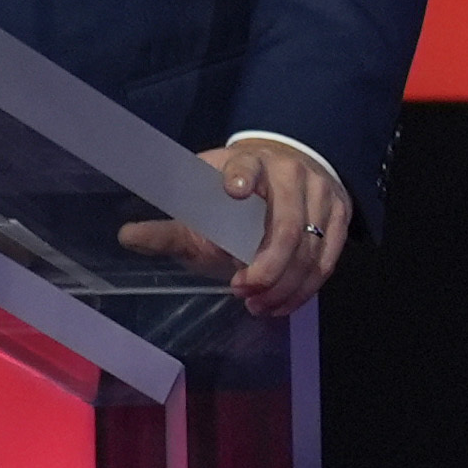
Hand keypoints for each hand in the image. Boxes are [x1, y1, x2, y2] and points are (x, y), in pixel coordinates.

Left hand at [118, 136, 354, 317]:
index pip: (246, 167)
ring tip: (258, 306)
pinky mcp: (341, 213)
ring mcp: (321, 192)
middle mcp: (291, 173)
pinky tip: (282, 304)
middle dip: (267, 266)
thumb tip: (126, 236)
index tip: (234, 191)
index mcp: (250, 161)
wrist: (287, 172)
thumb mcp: (202, 201)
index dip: (241, 176)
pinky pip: (328, 259)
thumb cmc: (233, 193)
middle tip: (242, 291)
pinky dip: (306, 287)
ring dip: (285, 285)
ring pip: (310, 249)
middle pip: (285, 225)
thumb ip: (170, 226)